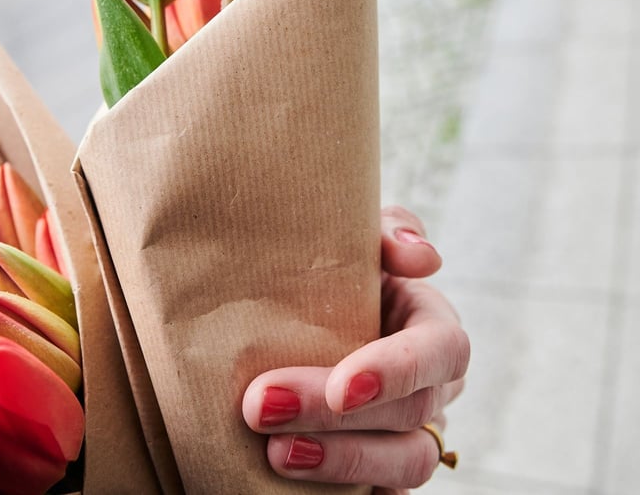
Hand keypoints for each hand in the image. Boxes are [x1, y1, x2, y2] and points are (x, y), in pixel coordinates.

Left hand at [241, 206, 469, 492]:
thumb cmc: (330, 269)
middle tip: (261, 407)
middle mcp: (432, 386)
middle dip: (337, 419)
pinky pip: (376, 492)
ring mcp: (410, 433)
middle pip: (410, 415)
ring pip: (405, 466)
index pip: (440, 351)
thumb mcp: (354, 240)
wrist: (293, 308)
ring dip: (338, 463)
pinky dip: (336, 490)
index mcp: (431, 326)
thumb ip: (388, 231)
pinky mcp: (380, 468)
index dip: (397, 372)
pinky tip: (283, 480)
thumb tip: (421, 255)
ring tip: (273, 452)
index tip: (342, 387)